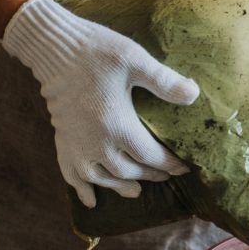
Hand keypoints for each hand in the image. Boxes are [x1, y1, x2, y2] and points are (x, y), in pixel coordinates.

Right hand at [2, 0, 199, 207]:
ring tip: (136, 192)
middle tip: (165, 176)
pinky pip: (71, 174)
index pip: (150, 156)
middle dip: (149, 175)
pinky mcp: (62, 140)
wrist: (54, 49)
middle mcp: (96, 142)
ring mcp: (76, 145)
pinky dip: (82, 189)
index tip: (185, 168)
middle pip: (128, 171)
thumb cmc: (97, 52)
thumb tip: (195, 94)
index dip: (170, 165)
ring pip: (101, 178)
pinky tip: (91, 200)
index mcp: (118, 126)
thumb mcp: (135, 61)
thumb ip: (165, 81)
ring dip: (120, 187)